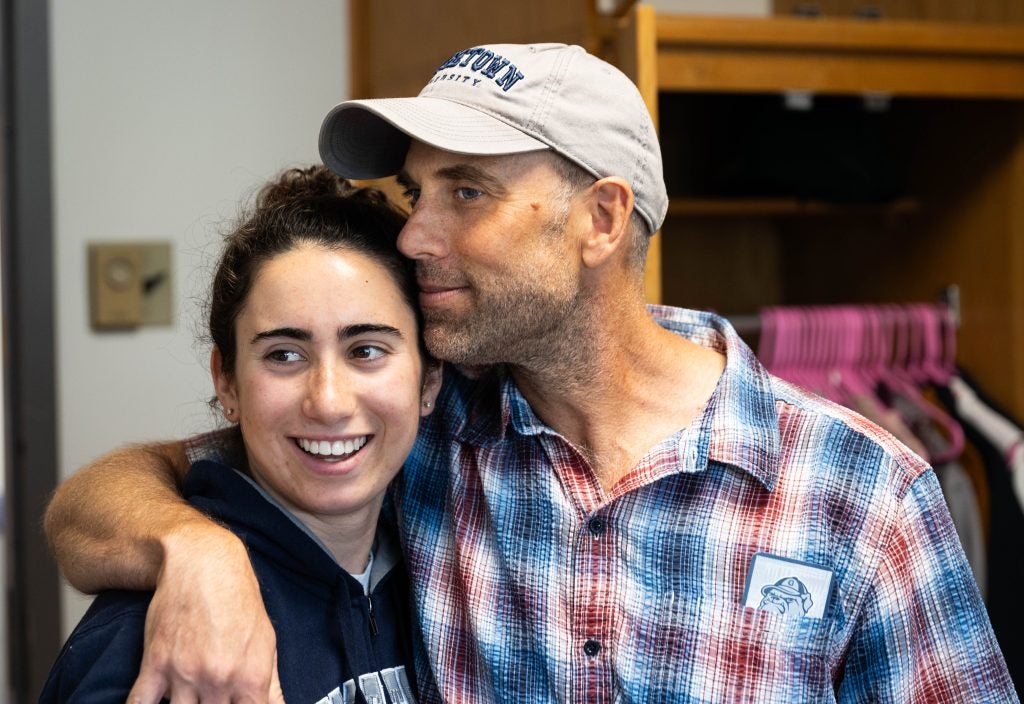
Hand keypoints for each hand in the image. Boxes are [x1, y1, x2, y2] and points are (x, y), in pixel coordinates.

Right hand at [125, 525, 283, 702]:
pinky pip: (140, 702)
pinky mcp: (156, 664)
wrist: (204, 564)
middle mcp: (219, 679)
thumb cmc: (238, 599)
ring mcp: (185, 674)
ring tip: (191, 696)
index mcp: (251, 677)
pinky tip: (151, 703)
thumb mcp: (266, 640)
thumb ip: (271, 683)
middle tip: (213, 698)